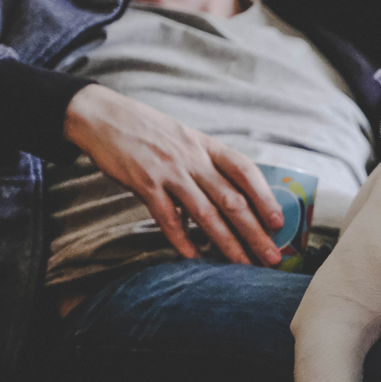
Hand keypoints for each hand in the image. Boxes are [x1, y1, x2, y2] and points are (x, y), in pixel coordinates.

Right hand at [64, 84, 283, 265]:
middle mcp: (193, 158)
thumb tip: (237, 197)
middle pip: (232, 200)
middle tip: (271, 257)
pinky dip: (183, 241)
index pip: (245, 171)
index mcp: (207, 145)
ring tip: (243, 265)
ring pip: (206, 214)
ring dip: (227, 244)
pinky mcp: (144, 184)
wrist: (101, 116)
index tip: (279, 221)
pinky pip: (168, 219)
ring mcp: (169, 171)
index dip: (265, 197)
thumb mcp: (187, 138)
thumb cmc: (149, 131)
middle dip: (255, 232)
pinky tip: (194, 259)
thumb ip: (209, 163)